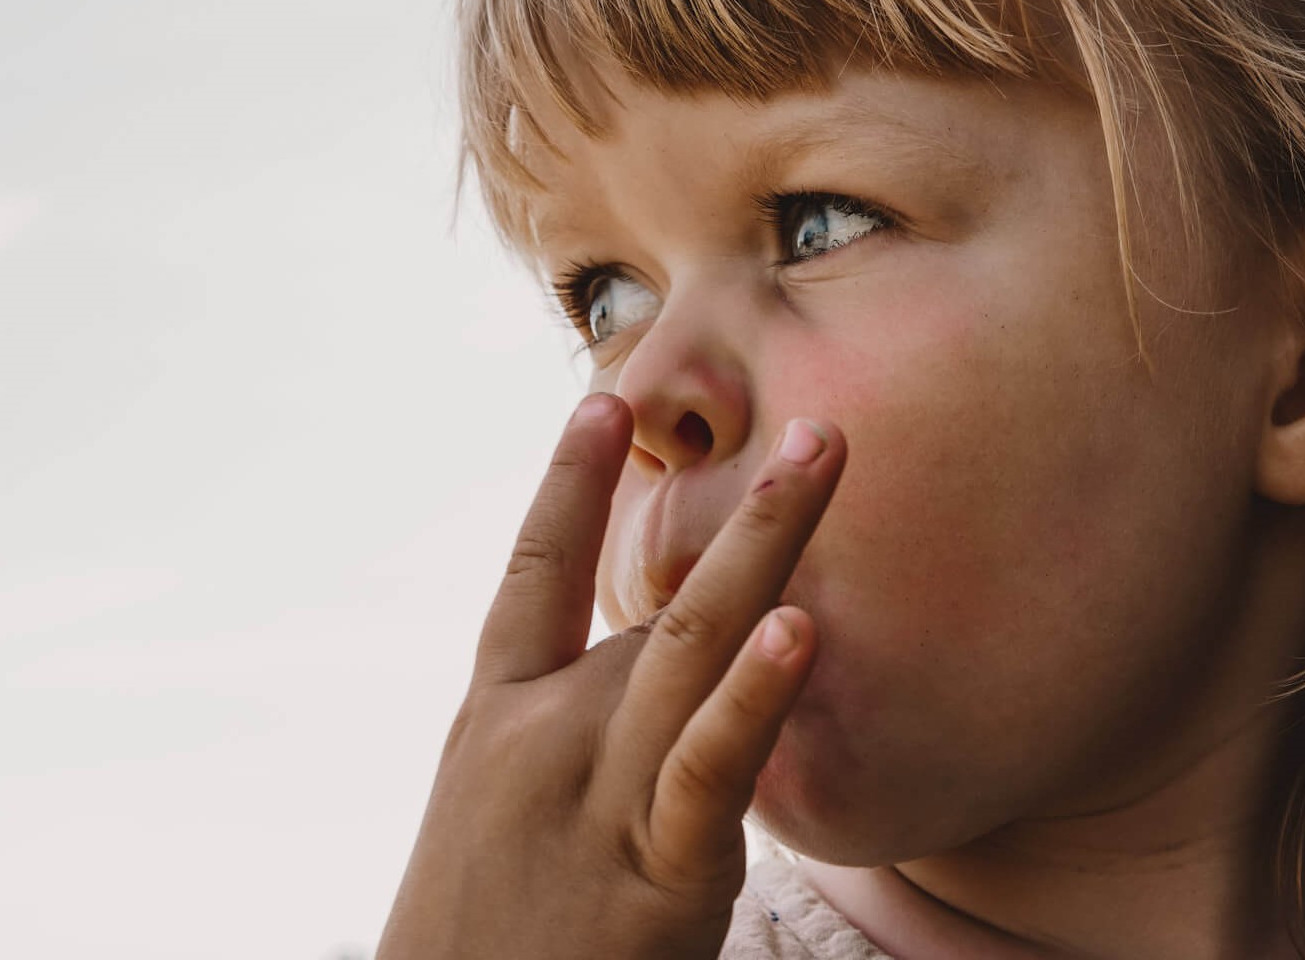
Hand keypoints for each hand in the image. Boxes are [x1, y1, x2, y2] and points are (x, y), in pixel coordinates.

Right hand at [376, 393, 844, 959]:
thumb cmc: (479, 944)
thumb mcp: (494, 823)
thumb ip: (560, 744)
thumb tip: (645, 684)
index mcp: (492, 723)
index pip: (534, 577)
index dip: (566, 485)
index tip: (600, 399)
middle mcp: (538, 737)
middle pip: (651, 598)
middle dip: (739, 510)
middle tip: (813, 425)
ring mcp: (591, 794)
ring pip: (690, 645)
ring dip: (765, 543)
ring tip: (825, 458)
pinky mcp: (649, 867)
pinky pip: (710, 767)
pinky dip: (755, 695)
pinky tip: (799, 631)